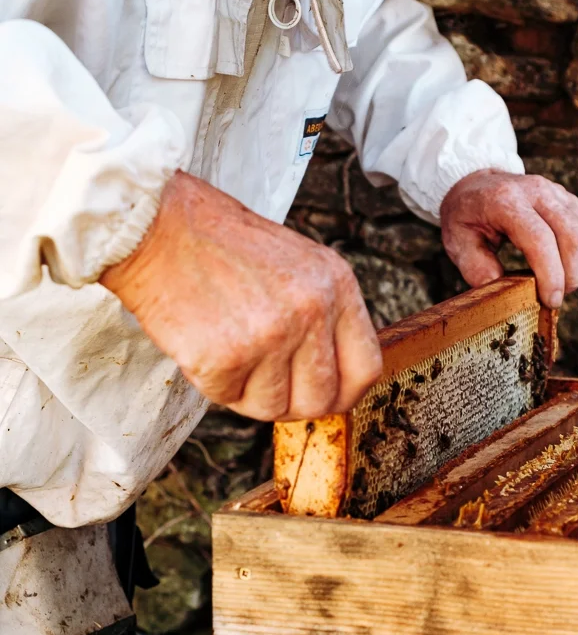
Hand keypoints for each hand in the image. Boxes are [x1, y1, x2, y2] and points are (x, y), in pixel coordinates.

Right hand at [100, 171, 381, 419]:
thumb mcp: (297, 264)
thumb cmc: (219, 243)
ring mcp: (271, 335)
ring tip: (227, 348)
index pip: (365, 368)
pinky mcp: (227, 357)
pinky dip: (213, 384)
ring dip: (247, 392)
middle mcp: (312, 310)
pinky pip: (229, 400)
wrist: (155, 225)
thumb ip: (322, 315)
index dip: (343, 394)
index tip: (325, 398)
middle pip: (321, 399)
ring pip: (274, 408)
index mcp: (337, 284)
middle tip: (263, 381)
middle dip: (291, 401)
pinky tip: (203, 344)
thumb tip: (333, 377)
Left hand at [440, 170, 577, 307]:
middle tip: (554, 299)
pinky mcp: (569, 201)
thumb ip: (475, 267)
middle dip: (570, 275)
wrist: (476, 184)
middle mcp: (537, 191)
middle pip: (571, 236)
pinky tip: (564, 271)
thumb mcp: (457, 241)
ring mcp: (557, 193)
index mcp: (506, 200)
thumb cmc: (466, 215)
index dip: (550, 274)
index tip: (550, 300)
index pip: (539, 238)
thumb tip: (502, 291)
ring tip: (559, 286)